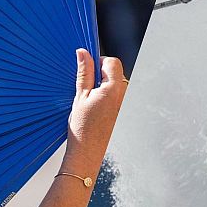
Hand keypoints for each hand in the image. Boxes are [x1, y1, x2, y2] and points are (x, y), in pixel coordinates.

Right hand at [61, 49, 126, 176]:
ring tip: (91, 101)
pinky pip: (118, 97)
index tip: (88, 69)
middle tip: (87, 88)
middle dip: (101, 75)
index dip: (98, 62)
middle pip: (116, 72)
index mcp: (115, 90)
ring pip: (117, 85)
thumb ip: (84, 72)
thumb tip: (83, 53)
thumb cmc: (83, 129)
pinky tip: (97, 109)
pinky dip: (108, 97)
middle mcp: (126, 96)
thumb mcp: (80, 96)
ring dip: (105, 86)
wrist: (87, 154)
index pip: (112, 62)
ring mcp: (127, 105)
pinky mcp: (125, 113)